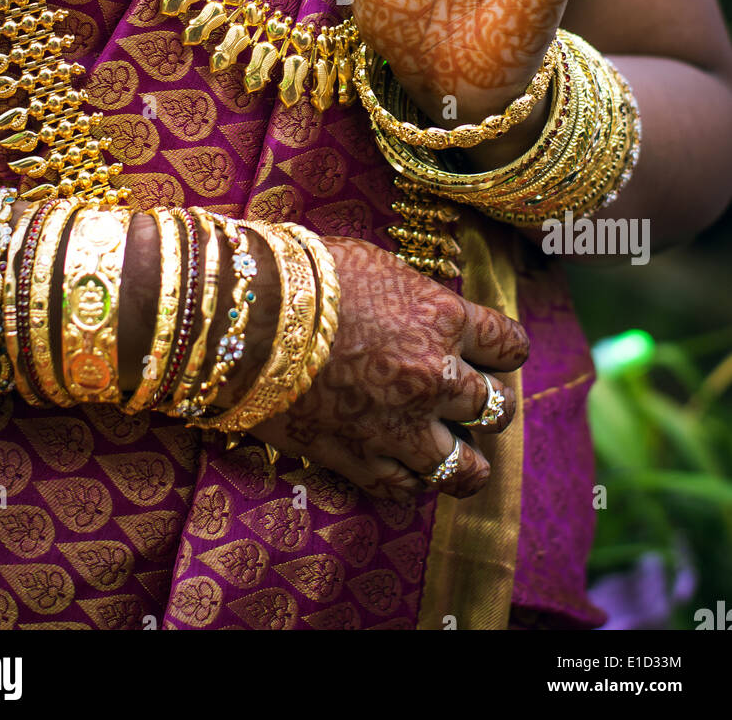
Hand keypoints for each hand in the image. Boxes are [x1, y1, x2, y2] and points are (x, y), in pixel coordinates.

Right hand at [252, 238, 528, 498]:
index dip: (504, 350)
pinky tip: (406, 464)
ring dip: (466, 458)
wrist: (245, 316)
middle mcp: (433, 378)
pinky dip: (413, 479)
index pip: (510, 346)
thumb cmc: (306, 276)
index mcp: (442, 319)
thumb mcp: (379, 268)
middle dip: (488, 401)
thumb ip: (418, 299)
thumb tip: (433, 314)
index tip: (492, 351)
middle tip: (469, 397)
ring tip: (456, 450)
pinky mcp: (360, 460)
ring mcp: (399, 426)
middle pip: (496, 407)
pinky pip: (407, 488)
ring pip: (466, 468)